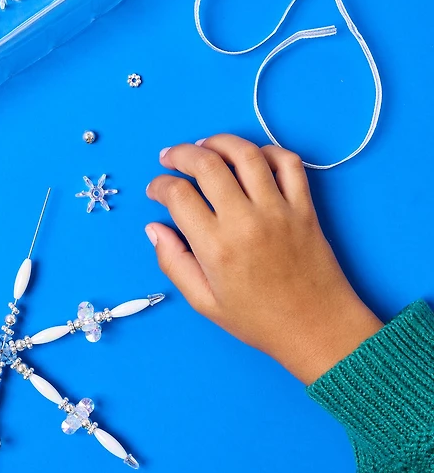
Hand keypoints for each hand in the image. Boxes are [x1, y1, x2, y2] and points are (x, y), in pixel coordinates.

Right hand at [145, 134, 381, 384]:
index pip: (178, 195)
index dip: (159, 185)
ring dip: (219, 142)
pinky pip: (288, 163)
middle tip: (170, 157)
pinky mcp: (304, 207)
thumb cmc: (260, 320)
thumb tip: (154, 229)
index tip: (156, 190)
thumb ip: (173, 263)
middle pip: (207, 164)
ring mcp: (279, 210)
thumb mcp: (204, 302)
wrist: (318, 329)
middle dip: (181, 154)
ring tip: (204, 146)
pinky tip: (250, 158)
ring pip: (246, 154)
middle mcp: (246, 221)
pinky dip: (268, 151)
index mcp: (217, 247)